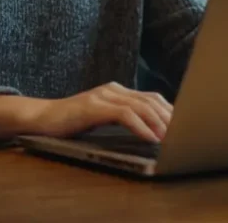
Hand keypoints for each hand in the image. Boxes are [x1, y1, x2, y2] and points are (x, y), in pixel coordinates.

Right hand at [0, 82, 172, 143]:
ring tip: (171, 138)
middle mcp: (113, 89)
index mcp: (117, 91)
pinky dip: (140, 126)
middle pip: (150, 100)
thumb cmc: (73, 123)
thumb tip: (152, 131)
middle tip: (184, 134)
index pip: (151, 98)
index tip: (184, 126)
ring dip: (159, 123)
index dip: (169, 111)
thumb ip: (123, 119)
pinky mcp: (94, 106)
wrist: (42, 119)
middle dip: (169, 118)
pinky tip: (150, 138)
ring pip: (140, 106)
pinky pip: (124, 114)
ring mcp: (103, 95)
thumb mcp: (102, 119)